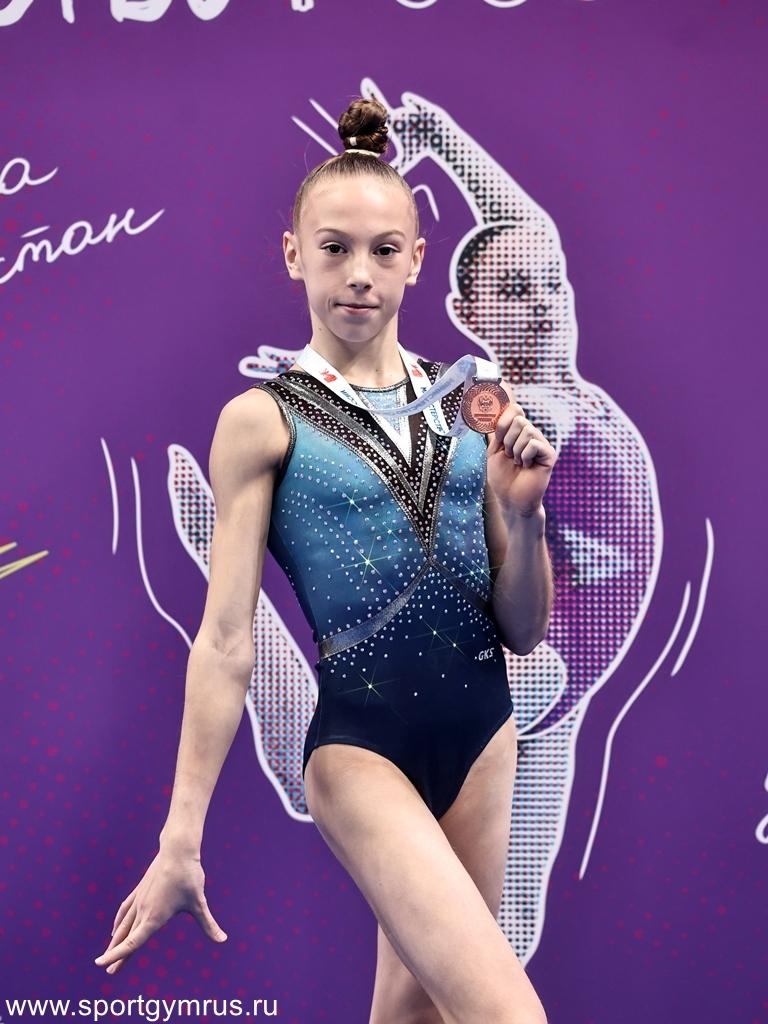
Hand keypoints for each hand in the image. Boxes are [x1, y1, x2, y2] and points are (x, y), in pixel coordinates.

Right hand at [93, 847, 226, 974]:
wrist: (177, 850)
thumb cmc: (189, 876)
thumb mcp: (199, 903)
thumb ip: (208, 924)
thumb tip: (223, 939)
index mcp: (154, 917)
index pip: (133, 942)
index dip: (118, 955)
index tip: (102, 965)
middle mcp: (142, 910)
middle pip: (125, 937)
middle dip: (116, 954)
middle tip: (109, 970)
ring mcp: (139, 899)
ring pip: (122, 924)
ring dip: (115, 940)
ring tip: (108, 953)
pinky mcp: (139, 890)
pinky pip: (124, 910)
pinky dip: (118, 922)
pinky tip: (115, 929)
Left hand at [485, 381, 556, 517]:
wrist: (511, 499)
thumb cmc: (502, 477)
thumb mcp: (493, 450)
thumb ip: (496, 431)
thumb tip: (491, 410)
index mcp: (518, 432)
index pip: (514, 409)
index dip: (503, 420)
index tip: (498, 437)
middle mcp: (532, 435)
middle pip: (518, 419)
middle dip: (507, 440)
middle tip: (510, 456)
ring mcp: (541, 443)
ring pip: (526, 431)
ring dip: (516, 450)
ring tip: (518, 463)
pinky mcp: (549, 454)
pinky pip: (533, 444)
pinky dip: (525, 456)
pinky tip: (527, 466)